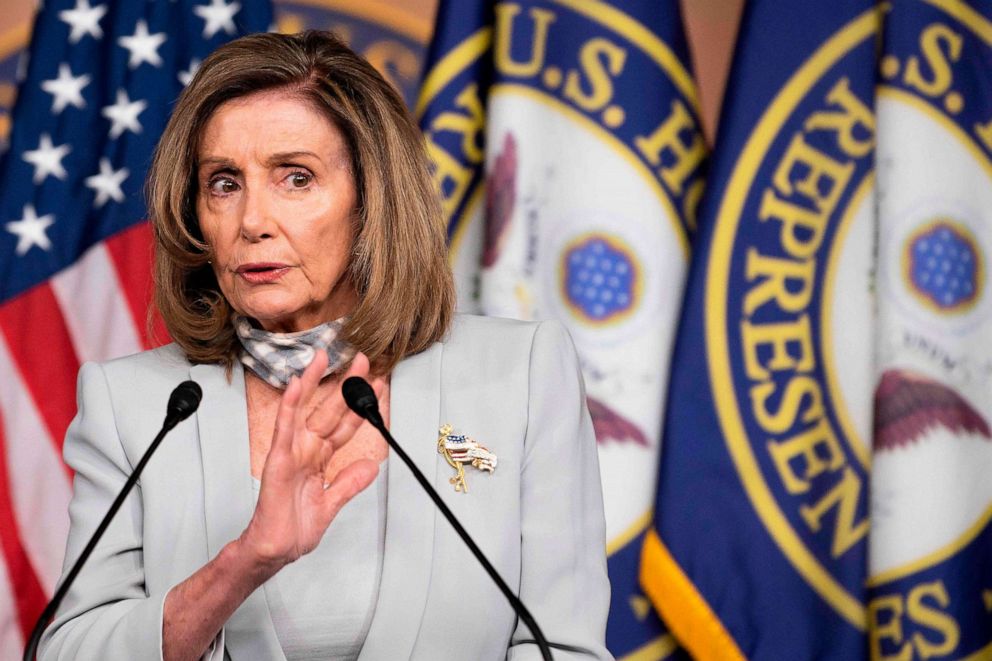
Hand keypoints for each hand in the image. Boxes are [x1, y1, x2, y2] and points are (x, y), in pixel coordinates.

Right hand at [240, 351, 380, 566]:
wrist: (274, 551)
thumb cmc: (293, 530)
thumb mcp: (331, 505)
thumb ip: (349, 483)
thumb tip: (371, 466)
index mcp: (319, 459)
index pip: (345, 426)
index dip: (360, 406)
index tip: (377, 385)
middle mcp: (306, 450)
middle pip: (330, 411)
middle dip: (346, 385)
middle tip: (362, 359)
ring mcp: (291, 452)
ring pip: (305, 410)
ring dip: (314, 382)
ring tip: (324, 357)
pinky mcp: (277, 460)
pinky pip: (285, 428)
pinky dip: (290, 405)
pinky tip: (297, 384)